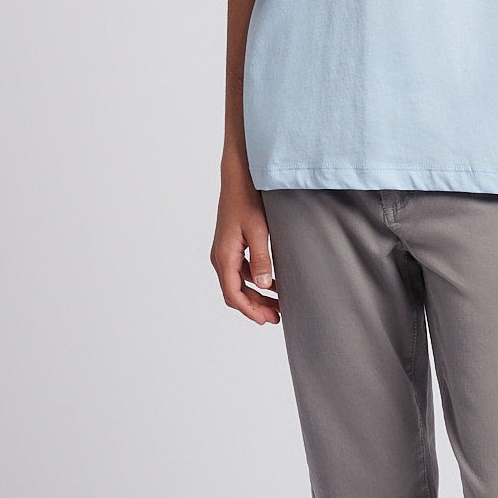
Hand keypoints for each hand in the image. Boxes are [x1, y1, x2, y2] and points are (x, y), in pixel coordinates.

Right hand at [211, 174, 280, 323]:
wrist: (238, 178)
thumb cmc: (246, 200)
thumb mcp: (258, 230)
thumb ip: (261, 259)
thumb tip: (263, 285)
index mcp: (224, 256)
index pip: (233, 294)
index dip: (250, 310)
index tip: (267, 319)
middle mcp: (220, 257)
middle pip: (234, 292)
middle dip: (255, 307)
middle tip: (276, 317)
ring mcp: (224, 252)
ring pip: (238, 284)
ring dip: (256, 295)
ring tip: (277, 305)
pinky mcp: (231, 246)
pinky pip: (240, 272)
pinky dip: (255, 281)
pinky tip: (273, 284)